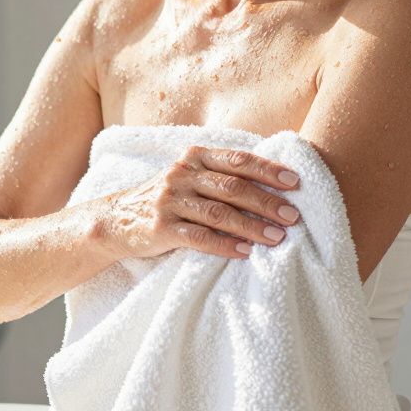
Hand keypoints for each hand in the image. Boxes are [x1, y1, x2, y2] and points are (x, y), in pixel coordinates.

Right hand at [95, 144, 301, 260]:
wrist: (115, 220)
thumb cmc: (164, 199)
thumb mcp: (188, 177)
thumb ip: (220, 176)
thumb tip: (272, 185)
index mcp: (194, 157)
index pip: (237, 160)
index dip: (268, 170)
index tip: (296, 183)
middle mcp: (182, 174)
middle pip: (232, 187)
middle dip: (267, 202)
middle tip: (293, 216)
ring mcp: (169, 200)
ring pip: (218, 213)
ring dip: (251, 226)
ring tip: (277, 238)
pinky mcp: (160, 227)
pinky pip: (198, 237)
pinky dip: (224, 245)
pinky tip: (245, 253)